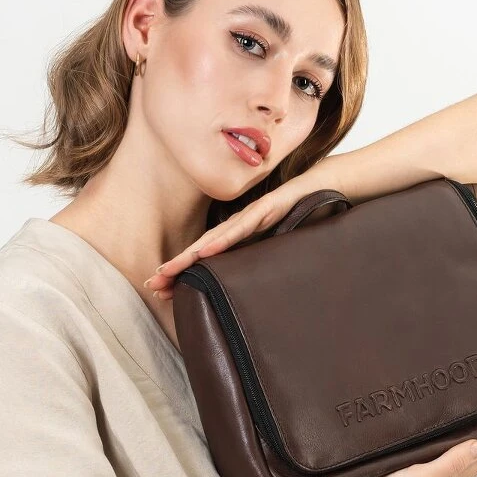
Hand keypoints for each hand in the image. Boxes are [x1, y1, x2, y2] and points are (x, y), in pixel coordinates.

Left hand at [143, 180, 323, 296]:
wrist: (325, 186)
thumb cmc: (302, 215)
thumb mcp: (277, 246)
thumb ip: (259, 262)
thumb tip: (244, 288)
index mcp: (240, 236)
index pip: (206, 258)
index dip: (183, 272)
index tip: (161, 290)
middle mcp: (239, 225)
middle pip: (202, 249)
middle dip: (176, 267)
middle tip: (152, 284)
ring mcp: (251, 216)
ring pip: (215, 239)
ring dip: (190, 255)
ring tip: (169, 270)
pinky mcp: (267, 208)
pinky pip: (242, 227)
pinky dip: (223, 240)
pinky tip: (206, 251)